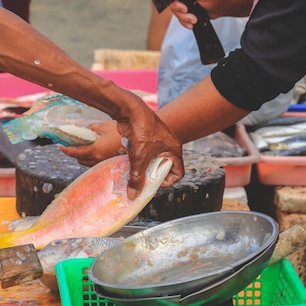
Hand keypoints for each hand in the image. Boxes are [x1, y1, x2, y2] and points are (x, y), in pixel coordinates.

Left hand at [60, 121, 123, 165]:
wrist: (140, 139)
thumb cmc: (122, 131)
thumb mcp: (104, 126)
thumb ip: (92, 130)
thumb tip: (87, 131)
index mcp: (95, 151)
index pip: (76, 153)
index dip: (67, 150)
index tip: (61, 147)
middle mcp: (99, 160)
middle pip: (81, 161)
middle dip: (75, 154)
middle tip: (74, 145)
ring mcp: (106, 163)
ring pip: (90, 163)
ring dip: (85, 157)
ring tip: (86, 147)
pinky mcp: (113, 163)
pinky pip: (98, 163)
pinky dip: (94, 158)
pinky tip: (98, 150)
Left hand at [65, 103, 183, 199]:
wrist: (130, 110)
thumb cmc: (141, 132)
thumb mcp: (139, 158)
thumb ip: (137, 178)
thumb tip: (133, 196)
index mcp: (174, 149)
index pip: (178, 173)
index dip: (167, 181)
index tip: (153, 182)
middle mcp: (169, 144)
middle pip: (165, 167)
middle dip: (152, 175)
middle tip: (141, 179)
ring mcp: (158, 140)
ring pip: (153, 160)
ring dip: (144, 166)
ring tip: (133, 171)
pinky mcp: (147, 136)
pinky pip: (146, 152)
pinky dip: (138, 158)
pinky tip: (128, 160)